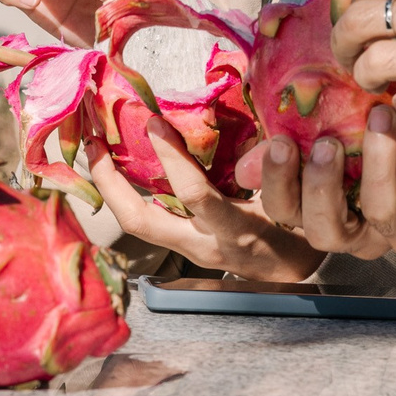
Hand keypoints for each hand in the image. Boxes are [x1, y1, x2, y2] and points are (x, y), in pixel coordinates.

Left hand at [88, 113, 320, 283]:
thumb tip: (251, 115)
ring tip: (98, 150)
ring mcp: (189, 250)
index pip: (195, 196)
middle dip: (111, 182)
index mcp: (236, 230)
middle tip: (95, 143)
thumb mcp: (297, 199)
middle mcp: (204, 244)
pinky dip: (132, 192)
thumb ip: (271, 167)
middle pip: (140, 221)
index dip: (172, 158)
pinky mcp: (184, 247)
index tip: (155, 122)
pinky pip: (149, 219)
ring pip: (137, 223)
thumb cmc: (300, 233)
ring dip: (112, 187)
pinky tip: (125, 166)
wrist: (294, 281)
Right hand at [261, 97, 395, 258]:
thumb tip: (247, 146)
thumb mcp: (350, 136)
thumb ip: (307, 140)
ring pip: (381, 211)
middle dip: (320, 188)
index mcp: (334, 214)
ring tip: (377, 112)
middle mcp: (366, 232)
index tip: (278, 142)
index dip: (276, 187)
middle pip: (327, 233)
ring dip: (376, 159)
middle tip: (323, 143)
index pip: (289, 217)